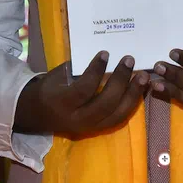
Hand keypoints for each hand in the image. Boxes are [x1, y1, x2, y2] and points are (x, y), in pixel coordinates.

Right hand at [12, 52, 148, 138]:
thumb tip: (103, 55)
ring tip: (143, 76)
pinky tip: (141, 89)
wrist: (40, 117)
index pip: (84, 89)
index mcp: (63, 104)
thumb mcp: (56, 76)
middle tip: (130, 60)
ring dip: (133, 94)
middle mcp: (78, 120)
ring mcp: (90, 128)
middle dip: (121, 81)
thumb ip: (77, 69)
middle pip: (105, 103)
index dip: (96, 71)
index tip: (106, 53)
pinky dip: (132, 103)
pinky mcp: (98, 130)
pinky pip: (119, 118)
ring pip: (117, 114)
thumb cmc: (49, 90)